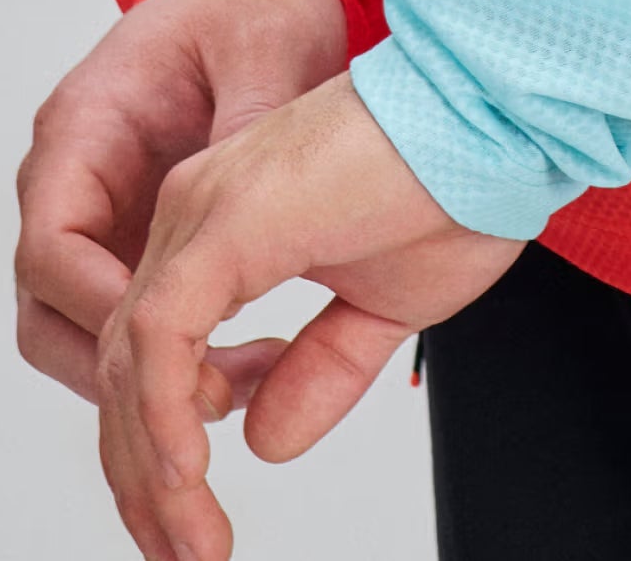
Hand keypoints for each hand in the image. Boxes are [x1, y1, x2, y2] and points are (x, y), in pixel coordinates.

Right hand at [16, 0, 348, 406]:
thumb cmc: (254, 5)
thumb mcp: (266, 45)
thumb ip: (247, 118)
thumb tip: (238, 195)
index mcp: (85, 125)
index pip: (50, 243)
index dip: (97, 305)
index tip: (162, 348)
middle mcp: (76, 179)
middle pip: (49, 308)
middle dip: (114, 367)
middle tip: (202, 401)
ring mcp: (104, 215)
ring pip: (80, 329)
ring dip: (142, 377)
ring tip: (235, 392)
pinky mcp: (138, 239)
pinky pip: (130, 317)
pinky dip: (173, 357)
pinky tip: (246, 371)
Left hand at [94, 73, 521, 560]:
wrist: (500, 114)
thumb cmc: (457, 181)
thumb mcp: (381, 307)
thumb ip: (316, 369)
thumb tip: (262, 441)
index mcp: (227, 224)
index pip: (159, 355)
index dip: (163, 450)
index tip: (193, 524)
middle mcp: (198, 211)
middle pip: (130, 368)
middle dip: (146, 480)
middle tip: (180, 556)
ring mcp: (204, 212)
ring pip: (133, 364)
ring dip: (153, 471)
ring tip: (190, 544)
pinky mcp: (226, 223)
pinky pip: (163, 341)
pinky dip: (164, 419)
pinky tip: (186, 480)